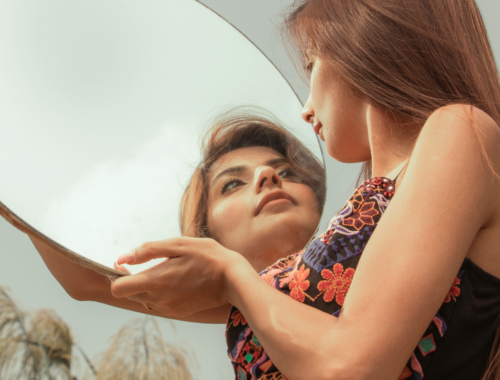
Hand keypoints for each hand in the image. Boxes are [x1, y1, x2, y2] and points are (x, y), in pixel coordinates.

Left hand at [109, 237, 247, 317]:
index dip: (116, 276)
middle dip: (131, 281)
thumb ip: (147, 251)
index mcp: (156, 280)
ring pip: (143, 299)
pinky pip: (159, 304)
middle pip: (128, 294)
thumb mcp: (178, 245)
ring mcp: (168, 308)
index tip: (124, 266)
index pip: (117, 288)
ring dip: (146, 287)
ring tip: (166, 271)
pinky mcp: (178, 313)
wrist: (233, 279)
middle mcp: (158, 299)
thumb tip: (122, 258)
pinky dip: (160, 294)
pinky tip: (176, 281)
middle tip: (145, 265)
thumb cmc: (207, 256)